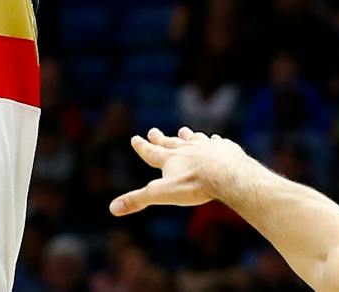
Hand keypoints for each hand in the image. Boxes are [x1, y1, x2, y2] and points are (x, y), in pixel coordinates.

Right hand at [110, 126, 248, 215]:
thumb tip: (112, 208)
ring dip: (187, 136)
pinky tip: (215, 140)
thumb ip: (137, 200)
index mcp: (170, 159)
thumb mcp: (161, 194)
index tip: (135, 138)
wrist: (225, 172)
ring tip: (183, 131)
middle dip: (161, 139)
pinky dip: (213, 142)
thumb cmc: (192, 184)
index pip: (152, 152)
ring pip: (194, 139)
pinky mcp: (224, 149)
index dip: (142, 147)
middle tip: (152, 131)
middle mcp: (186, 149)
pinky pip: (217, 143)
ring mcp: (206, 147)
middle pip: (171, 143)